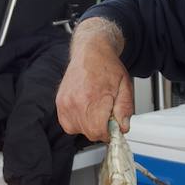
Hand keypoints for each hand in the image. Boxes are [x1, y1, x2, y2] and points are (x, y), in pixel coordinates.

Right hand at [56, 19, 133, 140]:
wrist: (90, 51)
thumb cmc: (107, 66)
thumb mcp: (125, 86)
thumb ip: (125, 109)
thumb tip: (122, 127)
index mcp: (93, 97)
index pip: (98, 132)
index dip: (109, 132)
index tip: (113, 126)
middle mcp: (75, 102)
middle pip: (89, 133)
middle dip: (101, 128)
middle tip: (107, 114)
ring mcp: (65, 103)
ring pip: (78, 130)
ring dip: (89, 125)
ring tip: (96, 109)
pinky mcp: (60, 103)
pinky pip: (68, 124)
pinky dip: (78, 122)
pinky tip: (86, 109)